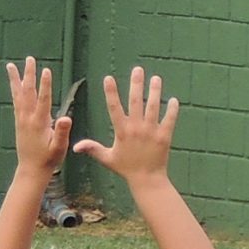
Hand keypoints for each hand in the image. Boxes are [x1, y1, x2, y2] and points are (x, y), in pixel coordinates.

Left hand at [6, 58, 70, 176]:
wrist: (31, 170)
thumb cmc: (49, 160)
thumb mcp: (59, 148)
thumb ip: (62, 132)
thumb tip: (66, 117)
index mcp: (39, 123)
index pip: (43, 99)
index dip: (45, 84)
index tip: (46, 70)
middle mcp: (27, 118)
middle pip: (28, 92)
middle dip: (29, 75)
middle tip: (29, 59)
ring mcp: (21, 119)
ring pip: (18, 95)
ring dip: (16, 79)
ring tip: (11, 65)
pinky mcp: (18, 122)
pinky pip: (16, 101)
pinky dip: (14, 90)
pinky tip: (15, 84)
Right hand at [71, 68, 176, 183]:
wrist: (147, 179)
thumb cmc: (126, 168)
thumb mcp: (107, 158)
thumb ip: (93, 148)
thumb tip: (74, 146)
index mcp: (122, 131)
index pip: (114, 107)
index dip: (111, 92)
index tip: (108, 78)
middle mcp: (136, 128)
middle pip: (135, 101)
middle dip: (136, 84)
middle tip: (138, 69)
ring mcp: (152, 131)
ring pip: (153, 107)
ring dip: (155, 91)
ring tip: (156, 78)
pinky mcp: (165, 136)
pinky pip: (170, 120)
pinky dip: (172, 110)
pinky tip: (173, 99)